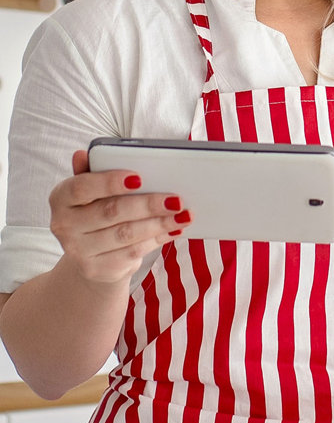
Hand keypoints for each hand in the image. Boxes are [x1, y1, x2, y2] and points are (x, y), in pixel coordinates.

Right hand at [48, 149, 186, 285]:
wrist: (91, 258)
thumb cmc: (96, 215)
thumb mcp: (91, 192)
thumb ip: (91, 172)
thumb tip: (83, 154)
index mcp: (61, 199)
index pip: (81, 187)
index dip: (109, 182)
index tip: (139, 177)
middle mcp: (64, 225)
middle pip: (111, 212)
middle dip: (148, 204)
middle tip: (176, 199)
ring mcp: (80, 251)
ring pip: (126, 233)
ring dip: (160, 223)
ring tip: (184, 214)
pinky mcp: (99, 269)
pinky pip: (134, 251)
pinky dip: (158, 239)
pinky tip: (175, 229)